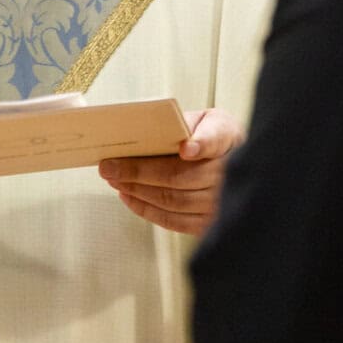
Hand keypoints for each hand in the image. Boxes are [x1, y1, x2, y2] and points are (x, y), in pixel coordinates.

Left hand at [99, 108, 243, 236]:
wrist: (233, 162)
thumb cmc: (212, 137)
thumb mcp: (207, 119)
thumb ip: (185, 123)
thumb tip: (153, 132)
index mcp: (227, 138)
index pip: (215, 140)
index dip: (201, 144)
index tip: (186, 148)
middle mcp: (227, 173)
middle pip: (181, 176)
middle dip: (140, 172)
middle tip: (110, 167)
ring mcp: (219, 202)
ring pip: (174, 201)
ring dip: (138, 191)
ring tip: (114, 180)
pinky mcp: (208, 223)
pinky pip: (174, 221)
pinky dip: (146, 209)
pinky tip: (128, 196)